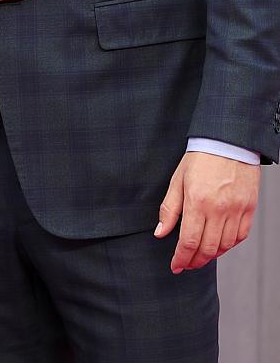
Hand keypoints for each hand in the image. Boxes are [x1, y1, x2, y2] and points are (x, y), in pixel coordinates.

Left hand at [155, 151, 259, 271]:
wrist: (228, 142)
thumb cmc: (201, 158)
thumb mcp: (178, 180)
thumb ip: (169, 209)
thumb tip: (160, 232)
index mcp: (197, 201)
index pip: (188, 241)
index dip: (181, 259)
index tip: (176, 266)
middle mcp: (218, 209)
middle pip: (207, 249)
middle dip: (195, 261)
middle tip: (187, 264)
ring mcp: (236, 210)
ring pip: (224, 246)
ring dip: (211, 256)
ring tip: (201, 256)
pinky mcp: (249, 208)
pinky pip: (240, 236)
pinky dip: (229, 245)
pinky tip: (219, 244)